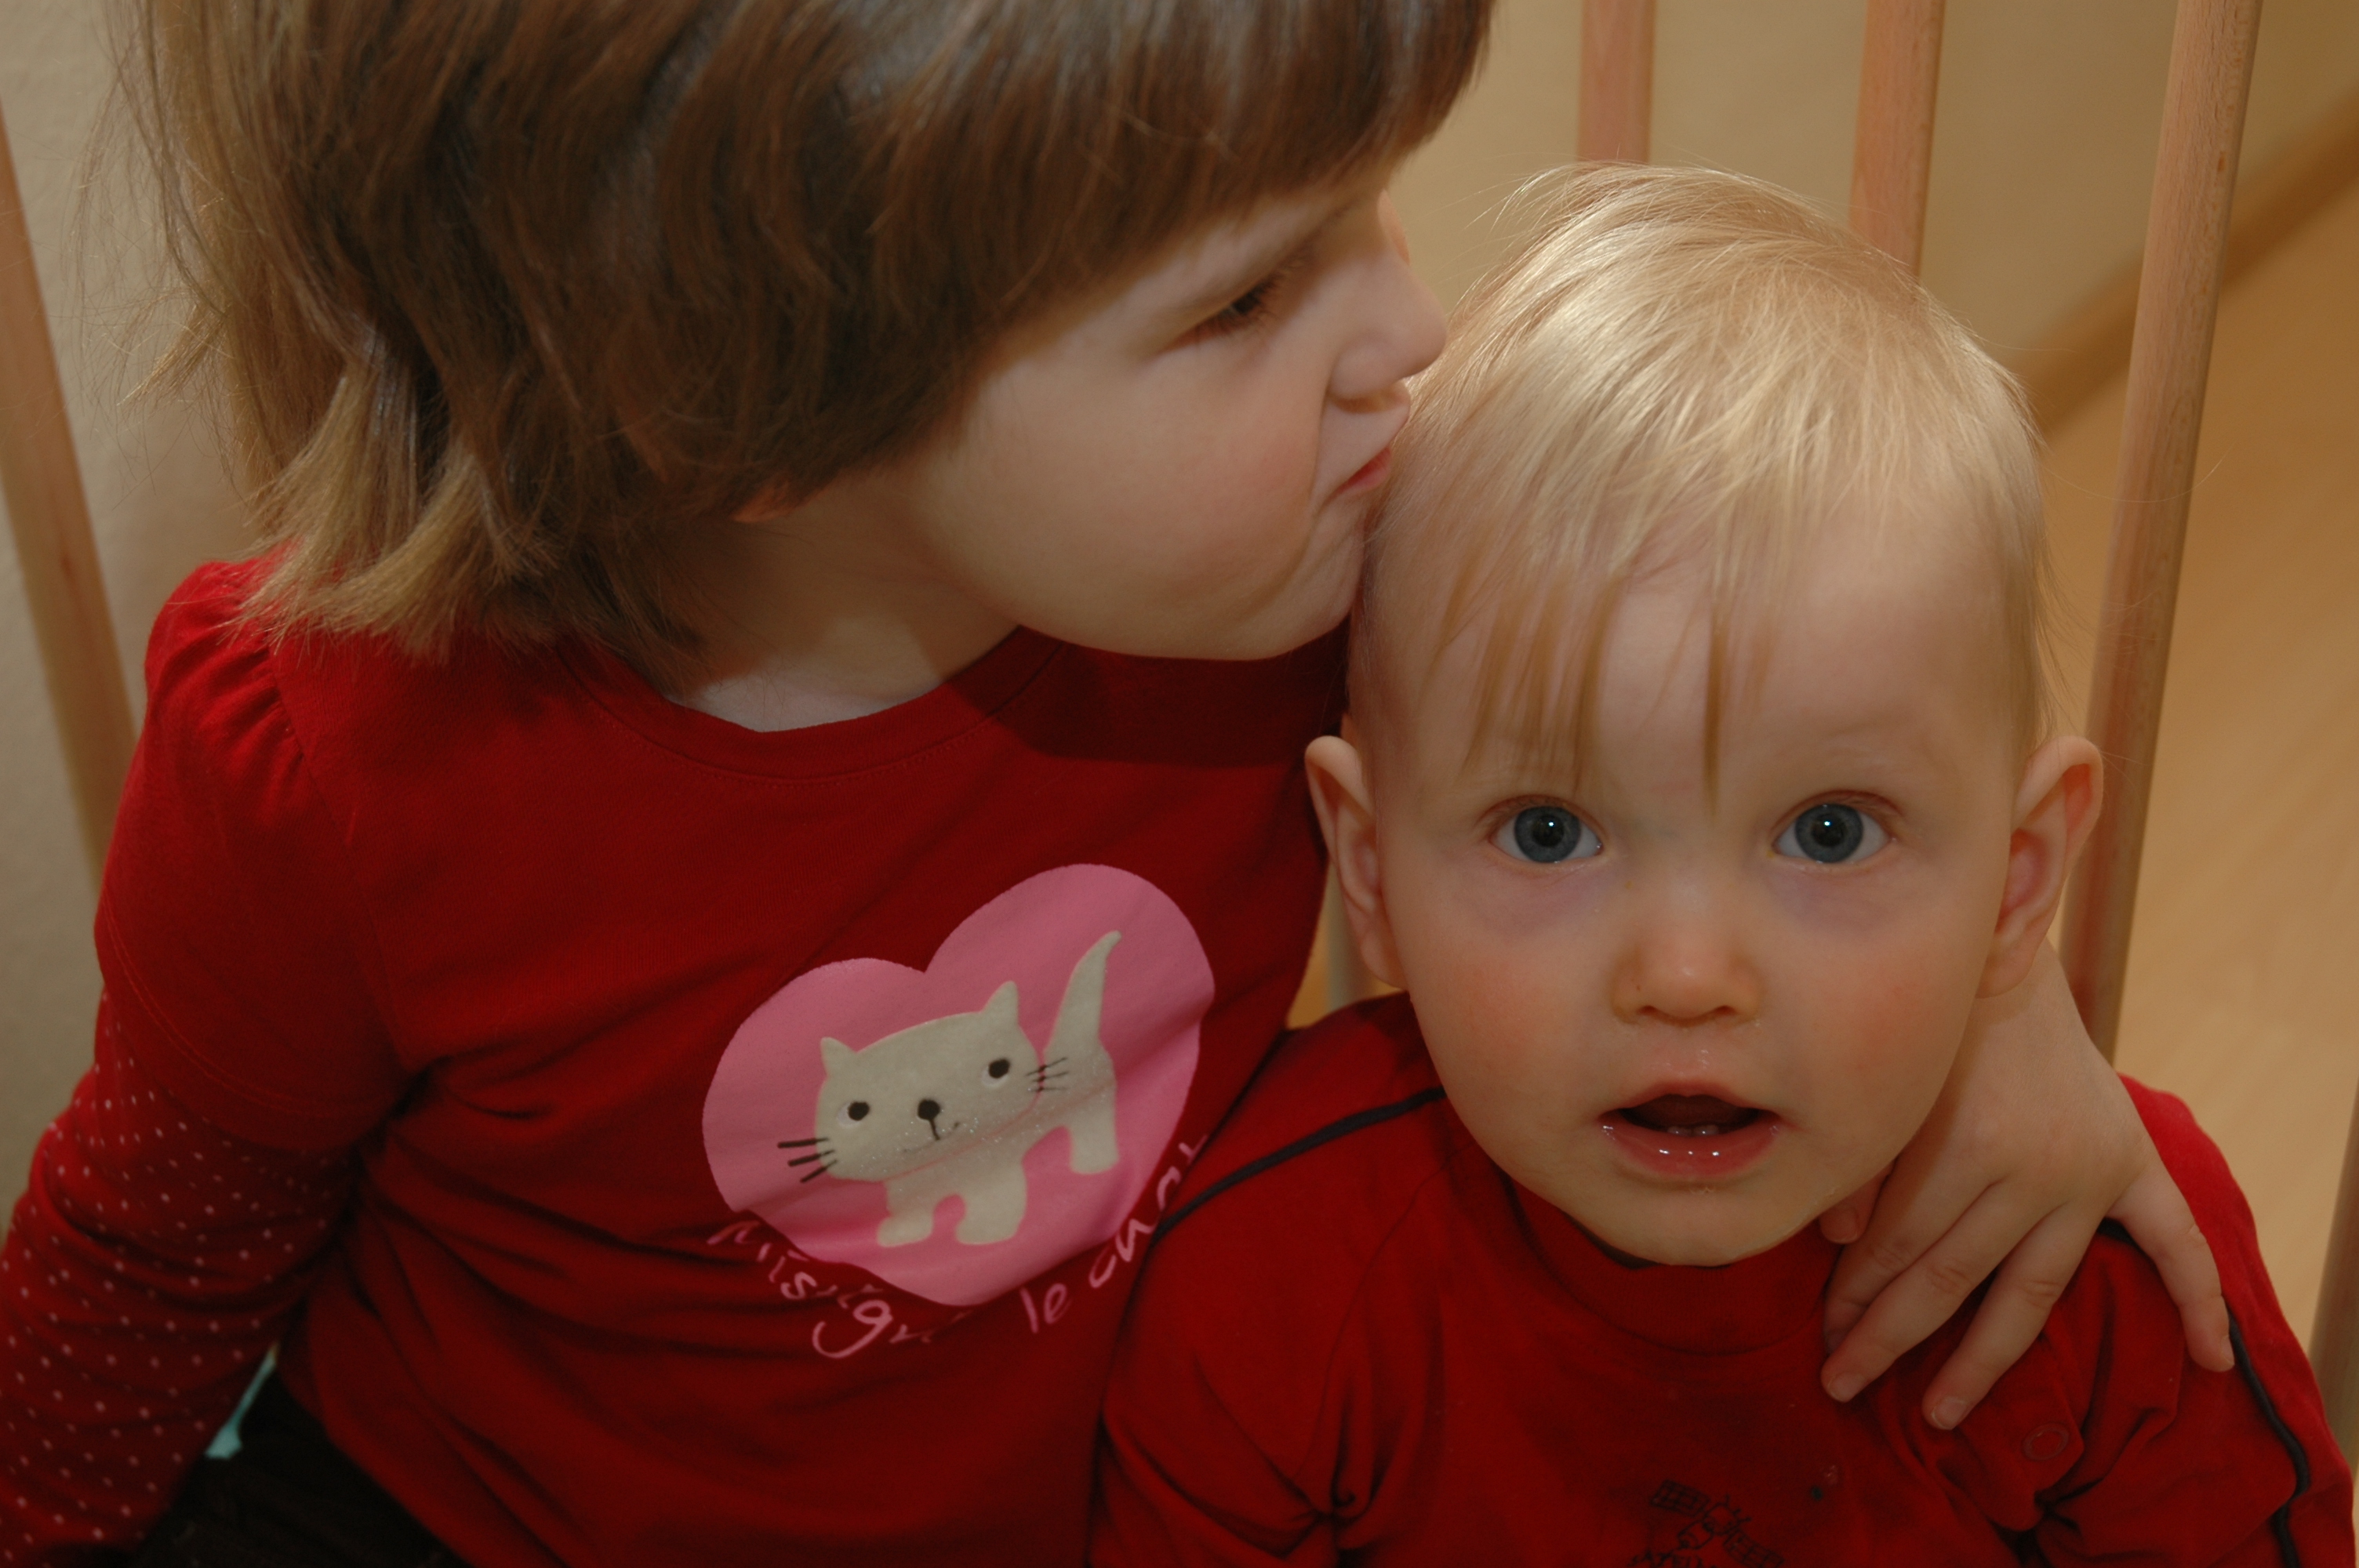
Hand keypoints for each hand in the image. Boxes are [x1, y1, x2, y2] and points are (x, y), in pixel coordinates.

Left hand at [1815, 945, 2232, 1425]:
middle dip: (1891, 1339)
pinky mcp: (2130, 1160)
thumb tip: (1843, 1250)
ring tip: (1941, 1412)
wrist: (1998, 958)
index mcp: (1967, 1145)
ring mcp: (2087, 1173)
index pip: (1899, 1248)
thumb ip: (1867, 1172)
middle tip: (1844, 1385)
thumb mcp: (1885, 1091)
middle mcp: (2033, 1168)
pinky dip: (2198, 1299)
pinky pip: (2175, 1239)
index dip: (1857, 1299)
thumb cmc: (1927, 1026)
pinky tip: (2210, 1361)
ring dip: (1983, 1359)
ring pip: (2031, 1292)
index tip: (1824, 1337)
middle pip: (1953, 1281)